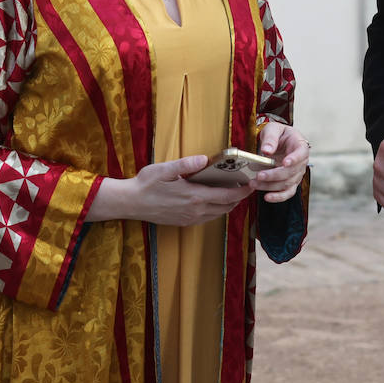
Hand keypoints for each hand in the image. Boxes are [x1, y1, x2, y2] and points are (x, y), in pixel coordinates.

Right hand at [91, 156, 254, 225]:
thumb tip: (204, 159)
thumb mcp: (164, 169)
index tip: (252, 183)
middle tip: (247, 185)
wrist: (131, 203)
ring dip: (228, 204)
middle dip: (239, 197)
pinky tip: (215, 200)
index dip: (242, 191)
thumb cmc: (146, 184)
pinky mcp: (184, 222)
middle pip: (226, 207)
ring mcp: (190, 219)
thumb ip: (185, 164)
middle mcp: (195, 211)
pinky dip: (217, 210)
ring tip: (234, 191)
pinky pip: (208, 218)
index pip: (226, 196)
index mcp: (194, 197)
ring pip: (218, 214)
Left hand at [250, 122, 308, 202]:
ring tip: (254, 183)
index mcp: (300, 146)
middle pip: (291, 172)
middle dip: (274, 175)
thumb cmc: (278, 134)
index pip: (301, 153)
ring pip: (286, 184)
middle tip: (258, 175)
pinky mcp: (291, 183)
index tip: (284, 163)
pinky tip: (266, 197)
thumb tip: (266, 151)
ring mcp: (297, 174)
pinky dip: (278, 197)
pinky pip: (287, 193)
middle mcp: (301, 162)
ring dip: (270, 186)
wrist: (280, 141)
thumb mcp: (273, 129)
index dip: (294, 159)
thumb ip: (271, 138)